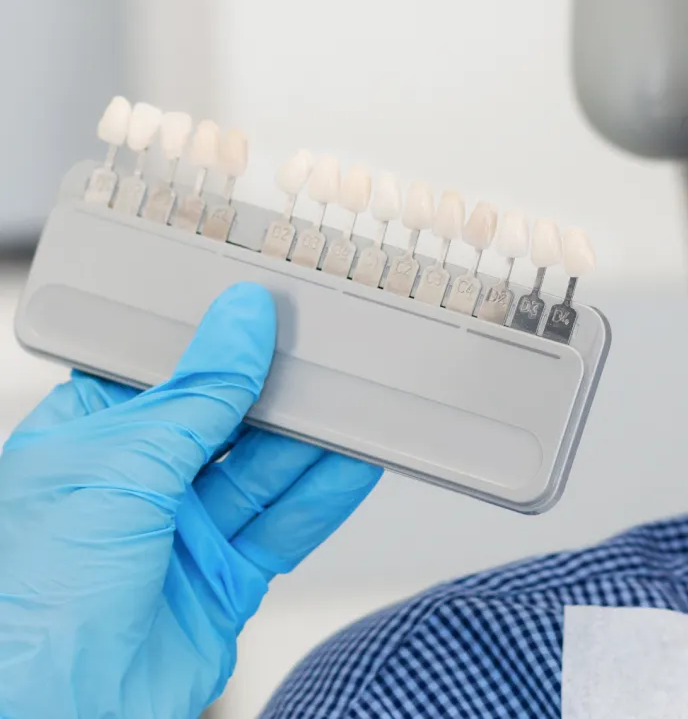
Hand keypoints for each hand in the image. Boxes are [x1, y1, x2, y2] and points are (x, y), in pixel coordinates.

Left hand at [0, 283, 380, 718]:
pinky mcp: (224, 583)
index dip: (218, 338)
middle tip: (332, 347)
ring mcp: (184, 535)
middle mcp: (136, 485)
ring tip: (360, 398)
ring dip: (313, 439)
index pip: (166, 370)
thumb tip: (241, 321)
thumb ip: (196, 393)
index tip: (271, 303)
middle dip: (278, 387)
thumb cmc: (30, 599)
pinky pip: (286, 528)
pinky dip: (325, 496)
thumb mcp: (120, 466)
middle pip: (228, 417)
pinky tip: (357, 462)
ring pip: (265, 470)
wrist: (47, 713)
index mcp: (88, 441)